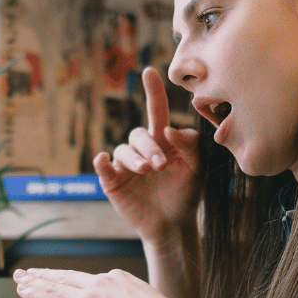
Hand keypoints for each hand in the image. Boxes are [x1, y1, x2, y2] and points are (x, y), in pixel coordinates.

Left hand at [13, 267, 208, 297]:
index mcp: (118, 279)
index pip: (85, 279)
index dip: (67, 278)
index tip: (56, 276)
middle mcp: (100, 283)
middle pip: (66, 278)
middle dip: (45, 275)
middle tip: (28, 272)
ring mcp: (88, 297)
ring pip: (55, 287)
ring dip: (34, 283)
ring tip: (19, 278)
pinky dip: (35, 295)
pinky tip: (24, 290)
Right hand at [93, 67, 201, 244]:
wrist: (173, 225)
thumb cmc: (185, 195)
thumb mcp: (195, 168)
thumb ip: (189, 145)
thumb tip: (168, 129)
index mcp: (162, 141)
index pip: (157, 111)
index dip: (153, 92)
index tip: (149, 72)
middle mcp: (142, 149)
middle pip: (140, 135)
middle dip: (149, 147)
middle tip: (160, 165)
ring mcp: (125, 165)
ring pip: (124, 150)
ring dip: (135, 157)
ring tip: (147, 170)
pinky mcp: (112, 181)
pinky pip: (103, 167)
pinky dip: (102, 162)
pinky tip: (104, 160)